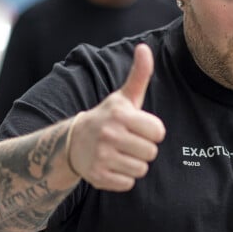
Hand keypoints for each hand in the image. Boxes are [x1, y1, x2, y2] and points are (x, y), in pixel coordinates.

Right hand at [68, 44, 165, 190]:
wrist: (73, 142)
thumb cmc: (108, 117)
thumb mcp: (124, 97)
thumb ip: (139, 74)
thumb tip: (144, 47)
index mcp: (120, 115)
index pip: (159, 132)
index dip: (152, 131)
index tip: (139, 127)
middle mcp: (109, 135)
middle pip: (151, 152)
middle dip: (144, 148)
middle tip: (128, 141)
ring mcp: (101, 157)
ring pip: (141, 169)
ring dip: (134, 163)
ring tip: (120, 153)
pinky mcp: (97, 177)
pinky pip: (128, 183)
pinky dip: (123, 177)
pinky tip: (112, 165)